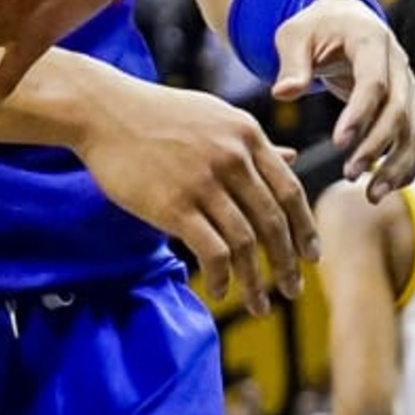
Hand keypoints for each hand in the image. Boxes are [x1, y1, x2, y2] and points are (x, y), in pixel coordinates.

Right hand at [72, 80, 313, 311]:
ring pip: (245, 244)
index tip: (311, 257)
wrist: (103, 111)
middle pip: (273, 222)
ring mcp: (204, 182)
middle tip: (293, 290)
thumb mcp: (215, 117)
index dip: (305, 229)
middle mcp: (233, 158)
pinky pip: (211, 252)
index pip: (291, 191)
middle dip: (287, 263)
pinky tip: (220, 291)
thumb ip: (253, 144)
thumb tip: (293, 157)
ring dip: (255, 282)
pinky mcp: (173, 205)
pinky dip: (221, 277)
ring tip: (259, 304)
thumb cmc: (158, 114)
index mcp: (248, 135)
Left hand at [272, 0, 414, 200]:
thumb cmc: (315, 27)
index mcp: (371, 41)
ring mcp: (409, 87)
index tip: (338, 143)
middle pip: (399, 111)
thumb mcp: (294, 34)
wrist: (344, 19)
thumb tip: (283, 93)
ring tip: (372, 194)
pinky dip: (410, 166)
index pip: (373, 82)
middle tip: (350, 175)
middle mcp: (399, 65)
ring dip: (399, 166)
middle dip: (377, 147)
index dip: (359, 114)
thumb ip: (291, 63)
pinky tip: (387, 187)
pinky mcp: (410, 106)